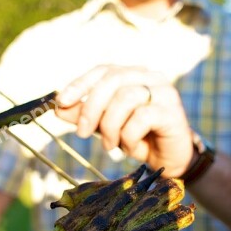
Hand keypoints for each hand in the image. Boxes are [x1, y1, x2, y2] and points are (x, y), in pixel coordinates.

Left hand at [55, 65, 193, 176]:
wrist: (169, 159)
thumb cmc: (138, 137)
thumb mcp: (107, 125)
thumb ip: (85, 114)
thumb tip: (58, 108)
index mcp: (133, 74)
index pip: (103, 70)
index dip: (80, 84)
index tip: (61, 102)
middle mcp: (150, 77)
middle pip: (113, 80)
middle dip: (91, 107)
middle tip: (82, 132)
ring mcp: (164, 92)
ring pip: (126, 98)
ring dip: (111, 126)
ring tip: (110, 145)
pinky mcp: (172, 111)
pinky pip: (142, 118)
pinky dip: (129, 135)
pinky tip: (130, 146)